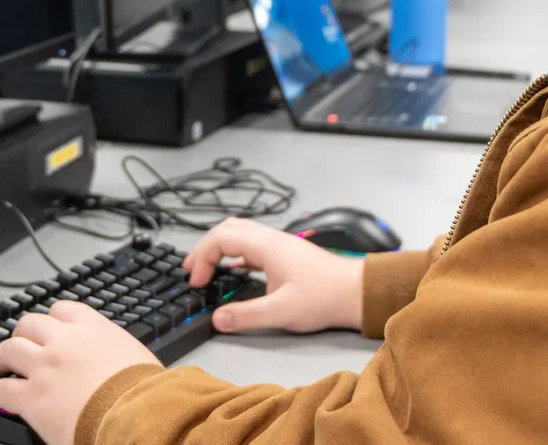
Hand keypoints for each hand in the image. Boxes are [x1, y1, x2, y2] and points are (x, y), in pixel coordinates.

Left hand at [0, 302, 160, 444]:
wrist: (136, 416)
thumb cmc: (144, 393)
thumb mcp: (134, 357)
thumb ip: (114, 352)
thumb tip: (112, 362)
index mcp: (92, 328)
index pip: (62, 310)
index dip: (50, 319)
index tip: (46, 326)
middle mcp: (63, 341)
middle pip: (29, 325)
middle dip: (20, 334)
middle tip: (16, 345)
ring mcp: (43, 367)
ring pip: (8, 351)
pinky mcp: (30, 396)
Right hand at [183, 217, 365, 333]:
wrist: (356, 292)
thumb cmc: (324, 297)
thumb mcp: (282, 312)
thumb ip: (247, 315)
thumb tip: (217, 319)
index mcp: (266, 246)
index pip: (221, 238)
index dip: (202, 258)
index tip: (198, 282)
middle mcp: (270, 239)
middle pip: (227, 229)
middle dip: (204, 248)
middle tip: (191, 271)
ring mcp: (279, 245)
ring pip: (240, 234)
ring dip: (219, 248)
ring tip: (206, 269)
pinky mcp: (286, 255)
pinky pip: (252, 246)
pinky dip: (235, 255)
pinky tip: (233, 272)